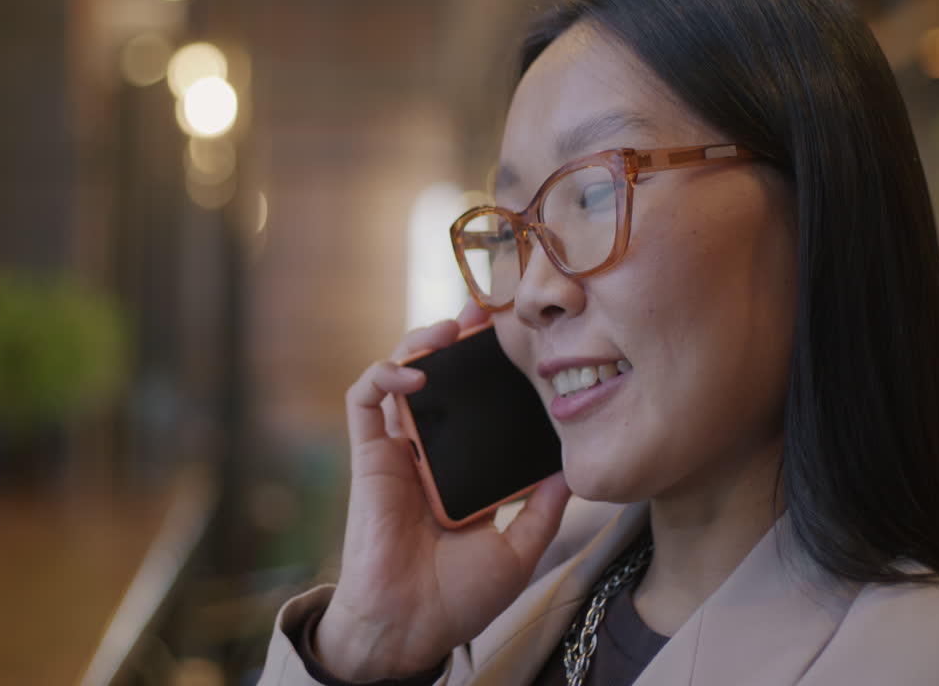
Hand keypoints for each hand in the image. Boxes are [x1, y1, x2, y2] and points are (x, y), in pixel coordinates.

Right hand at [313, 301, 571, 680]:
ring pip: (399, 376)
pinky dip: (385, 375)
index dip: (493, 369)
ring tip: (451, 327)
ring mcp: (397, 450)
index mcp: (462, 469)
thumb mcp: (518, 550)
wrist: (411, 626)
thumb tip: (574, 471)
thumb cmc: (457, 598)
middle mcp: (428, 452)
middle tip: (487, 311)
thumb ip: (542, 510)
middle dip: (458, 339)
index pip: (477, 405)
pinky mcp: (368, 455)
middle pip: (440, 379)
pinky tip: (415, 372)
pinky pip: (365, 401)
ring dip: (421, 343)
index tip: (522, 341)